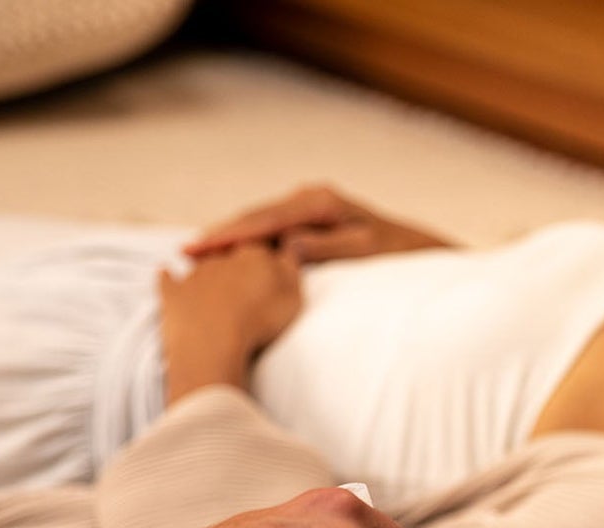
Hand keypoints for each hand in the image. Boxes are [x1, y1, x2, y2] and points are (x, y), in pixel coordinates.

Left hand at [158, 242, 303, 400]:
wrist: (214, 341)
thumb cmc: (257, 320)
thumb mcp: (291, 294)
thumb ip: (290, 266)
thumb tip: (291, 241)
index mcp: (252, 255)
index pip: (259, 243)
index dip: (263, 250)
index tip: (268, 257)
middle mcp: (221, 258)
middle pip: (229, 252)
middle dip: (235, 259)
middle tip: (243, 273)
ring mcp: (195, 275)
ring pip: (202, 264)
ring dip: (207, 269)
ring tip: (215, 284)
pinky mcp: (173, 294)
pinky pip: (168, 280)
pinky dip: (167, 275)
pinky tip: (164, 272)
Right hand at [184, 184, 449, 262]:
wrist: (416, 248)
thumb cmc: (396, 256)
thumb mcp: (363, 252)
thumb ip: (325, 246)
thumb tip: (287, 243)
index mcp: (320, 203)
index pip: (264, 221)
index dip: (229, 236)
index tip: (200, 249)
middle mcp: (311, 196)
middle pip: (255, 216)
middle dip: (220, 234)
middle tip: (186, 255)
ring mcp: (310, 203)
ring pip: (260, 219)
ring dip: (230, 235)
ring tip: (197, 253)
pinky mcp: (310, 214)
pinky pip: (271, 226)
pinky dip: (248, 236)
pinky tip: (228, 250)